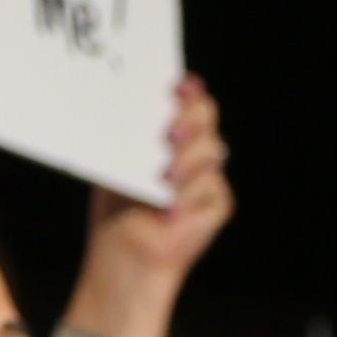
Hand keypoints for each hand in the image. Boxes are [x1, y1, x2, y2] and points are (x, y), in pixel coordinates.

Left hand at [63, 71, 231, 336]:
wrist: (124, 249)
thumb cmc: (117, 204)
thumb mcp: (119, 158)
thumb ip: (133, 130)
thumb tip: (130, 100)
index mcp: (170, 134)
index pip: (188, 99)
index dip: (188, 89)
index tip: (177, 86)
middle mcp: (192, 149)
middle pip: (206, 115)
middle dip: (190, 117)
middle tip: (167, 133)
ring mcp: (208, 176)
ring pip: (211, 148)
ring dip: (185, 160)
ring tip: (162, 177)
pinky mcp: (218, 203)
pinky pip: (210, 186)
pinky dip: (187, 196)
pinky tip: (169, 209)